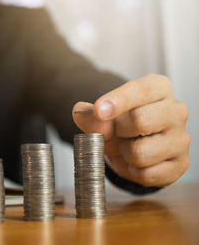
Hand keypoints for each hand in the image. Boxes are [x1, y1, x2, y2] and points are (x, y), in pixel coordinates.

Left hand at [72, 74, 189, 186]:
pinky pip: (146, 174)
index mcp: (159, 88)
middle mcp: (176, 110)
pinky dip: (132, 171)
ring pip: (140, 153)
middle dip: (119, 131)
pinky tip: (135, 161)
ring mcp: (181, 138)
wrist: (136, 143)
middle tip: (117, 132)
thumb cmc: (122, 122)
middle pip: (140, 121)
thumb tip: (81, 115)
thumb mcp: (103, 113)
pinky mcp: (180, 164)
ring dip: (124, 154)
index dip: (118, 101)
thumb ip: (90, 114)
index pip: (141, 90)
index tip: (99, 111)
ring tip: (127, 146)